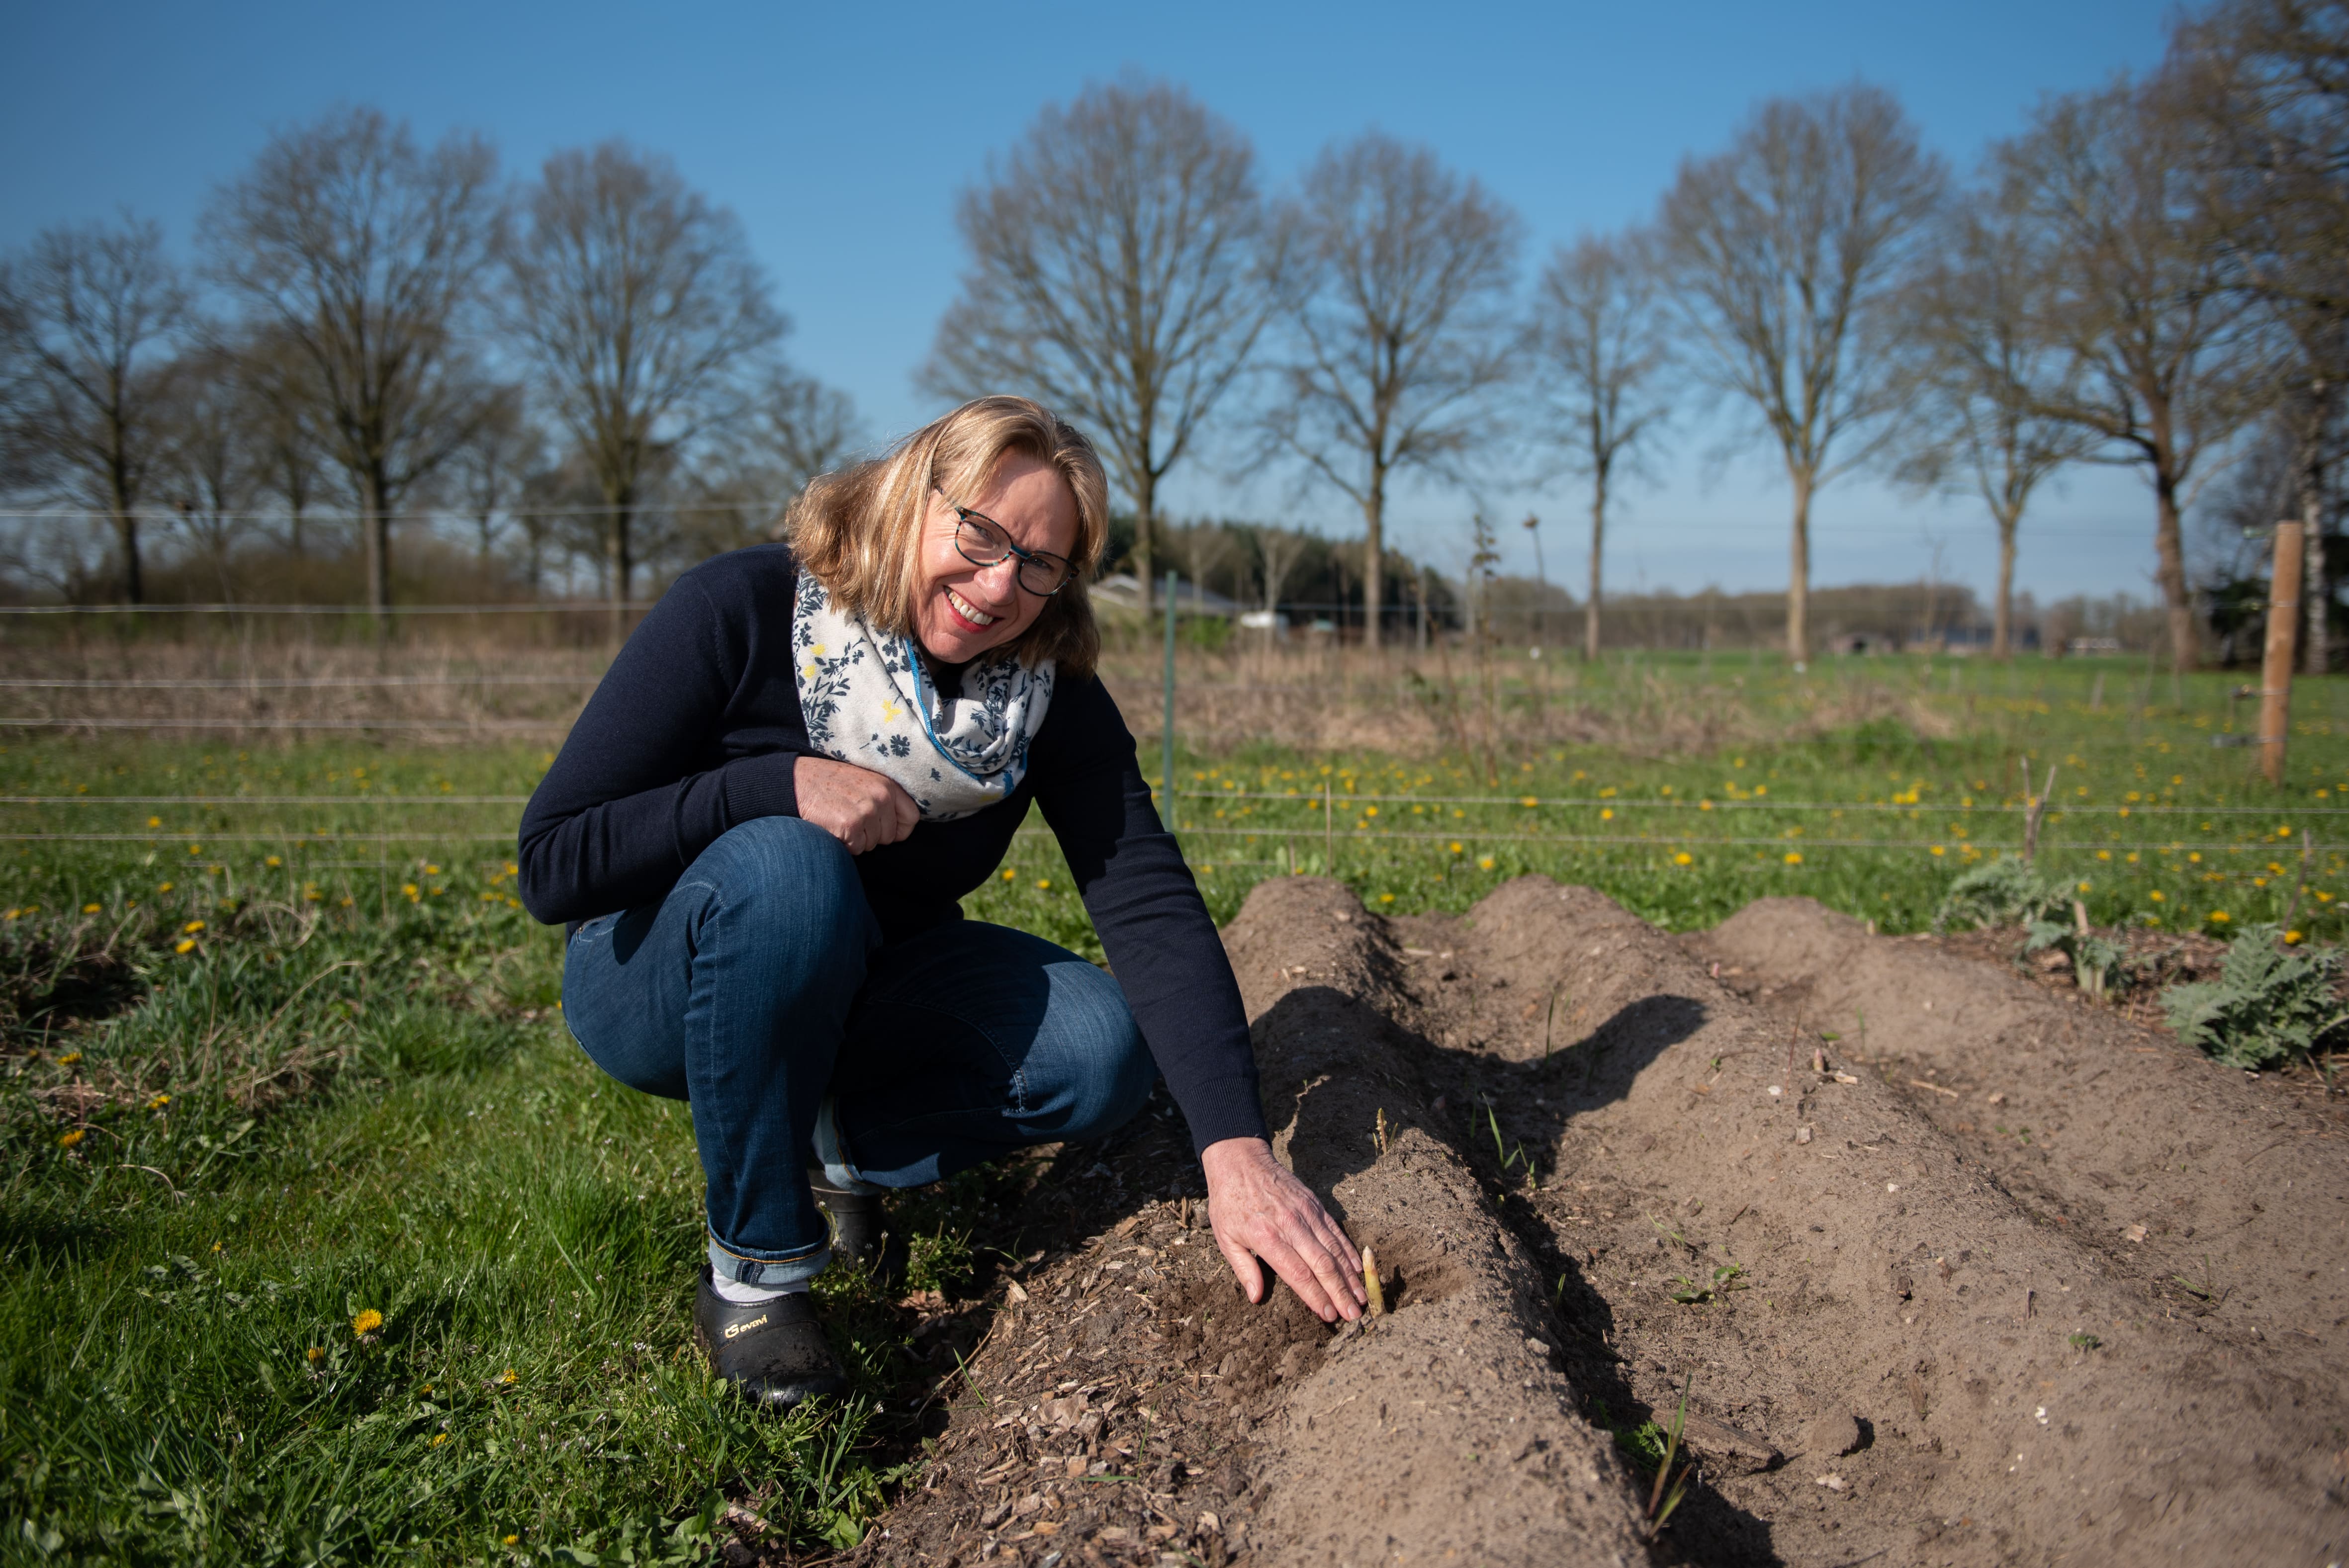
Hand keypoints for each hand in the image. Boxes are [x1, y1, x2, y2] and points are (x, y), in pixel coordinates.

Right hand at [795, 756, 917, 854]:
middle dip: (872, 835)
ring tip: (840, 819)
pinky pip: (855, 849)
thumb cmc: (828, 781)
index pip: (911, 817)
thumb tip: (898, 823)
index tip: (886, 830)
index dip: (899, 829)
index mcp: (887, 785)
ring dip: (856, 840)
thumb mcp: (862, 779)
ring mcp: (866, 812)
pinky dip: (844, 844)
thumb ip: (881, 796)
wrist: (797, 780)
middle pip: (889, 836)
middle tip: (851, 820)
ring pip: (871, 845)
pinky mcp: (850, 826)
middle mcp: (880, 797)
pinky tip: (833, 826)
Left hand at [1201, 1137, 1365, 1322]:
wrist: (1241, 1161)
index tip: (1329, 1316)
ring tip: (1360, 1298)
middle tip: (1353, 1315)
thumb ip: (1243, 1269)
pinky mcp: (1315, 1204)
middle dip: (1340, 1292)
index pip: (1299, 1274)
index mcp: (1267, 1238)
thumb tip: (1256, 1297)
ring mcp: (1307, 1213)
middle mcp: (1291, 1226)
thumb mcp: (1224, 1238)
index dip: (1316, 1297)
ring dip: (1349, 1276)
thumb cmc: (1229, 1203)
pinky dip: (1348, 1251)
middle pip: (1322, 1265)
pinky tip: (1358, 1268)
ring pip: (1334, 1249)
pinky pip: (1336, 1231)